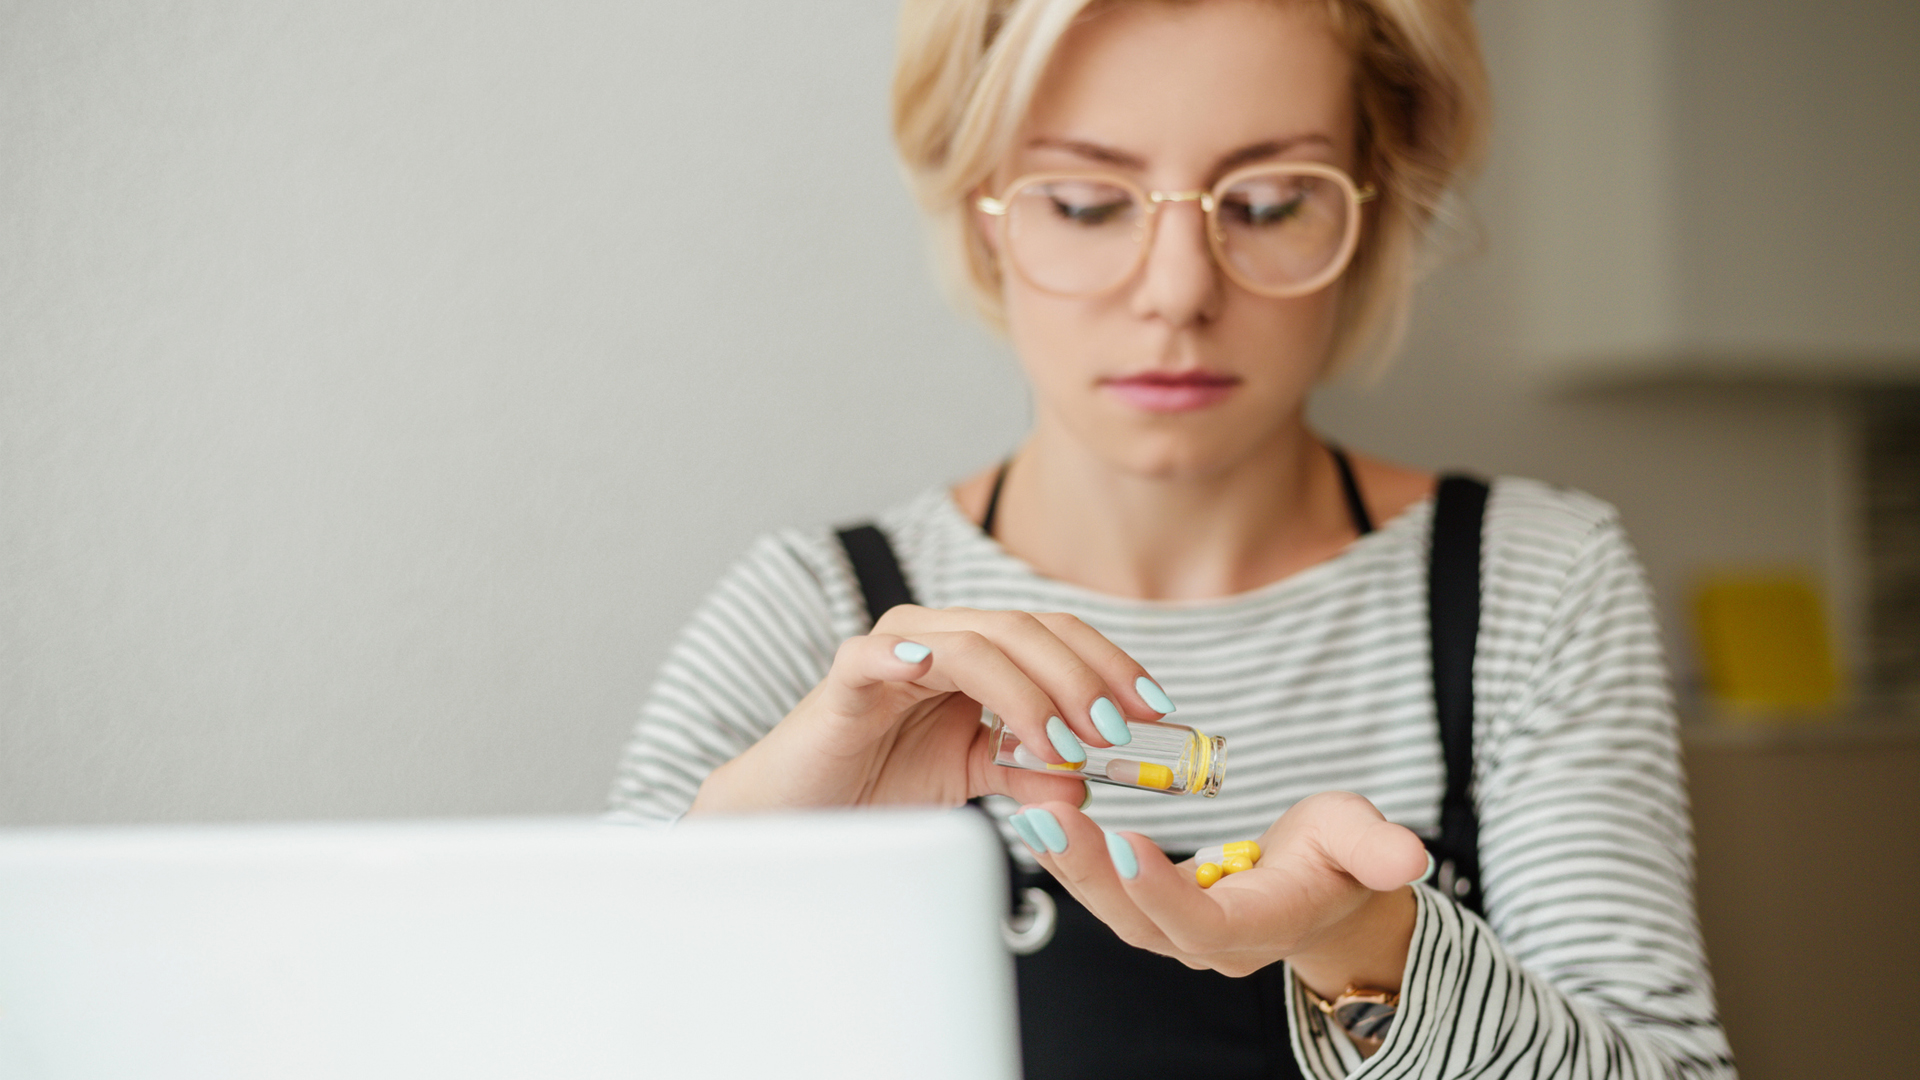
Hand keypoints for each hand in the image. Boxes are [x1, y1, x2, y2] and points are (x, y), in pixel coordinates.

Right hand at [689, 606, 1176, 812]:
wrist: (800, 809)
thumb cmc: (880, 784)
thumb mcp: (975, 777)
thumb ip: (1030, 772)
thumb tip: (1086, 781)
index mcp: (975, 651)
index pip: (1057, 636)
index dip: (1111, 664)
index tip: (1157, 709)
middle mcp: (939, 636)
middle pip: (1029, 629)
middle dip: (1084, 678)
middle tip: (1119, 729)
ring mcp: (894, 648)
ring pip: (978, 641)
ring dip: (1032, 691)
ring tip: (1064, 744)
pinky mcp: (849, 674)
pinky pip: (887, 653)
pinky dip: (923, 661)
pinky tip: (958, 690)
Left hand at [1010, 791, 1429, 995]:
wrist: (1327, 889)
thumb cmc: (1342, 858)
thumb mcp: (1364, 839)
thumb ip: (1379, 849)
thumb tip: (1408, 856)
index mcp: (1261, 925)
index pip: (1202, 924)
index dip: (1161, 892)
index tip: (1124, 841)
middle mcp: (1211, 941)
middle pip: (1138, 919)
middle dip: (1088, 872)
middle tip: (1047, 816)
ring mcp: (1178, 931)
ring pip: (1112, 909)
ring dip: (1067, 864)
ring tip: (1029, 812)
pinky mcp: (1154, 910)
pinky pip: (1105, 890)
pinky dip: (1070, 857)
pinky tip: (1037, 817)